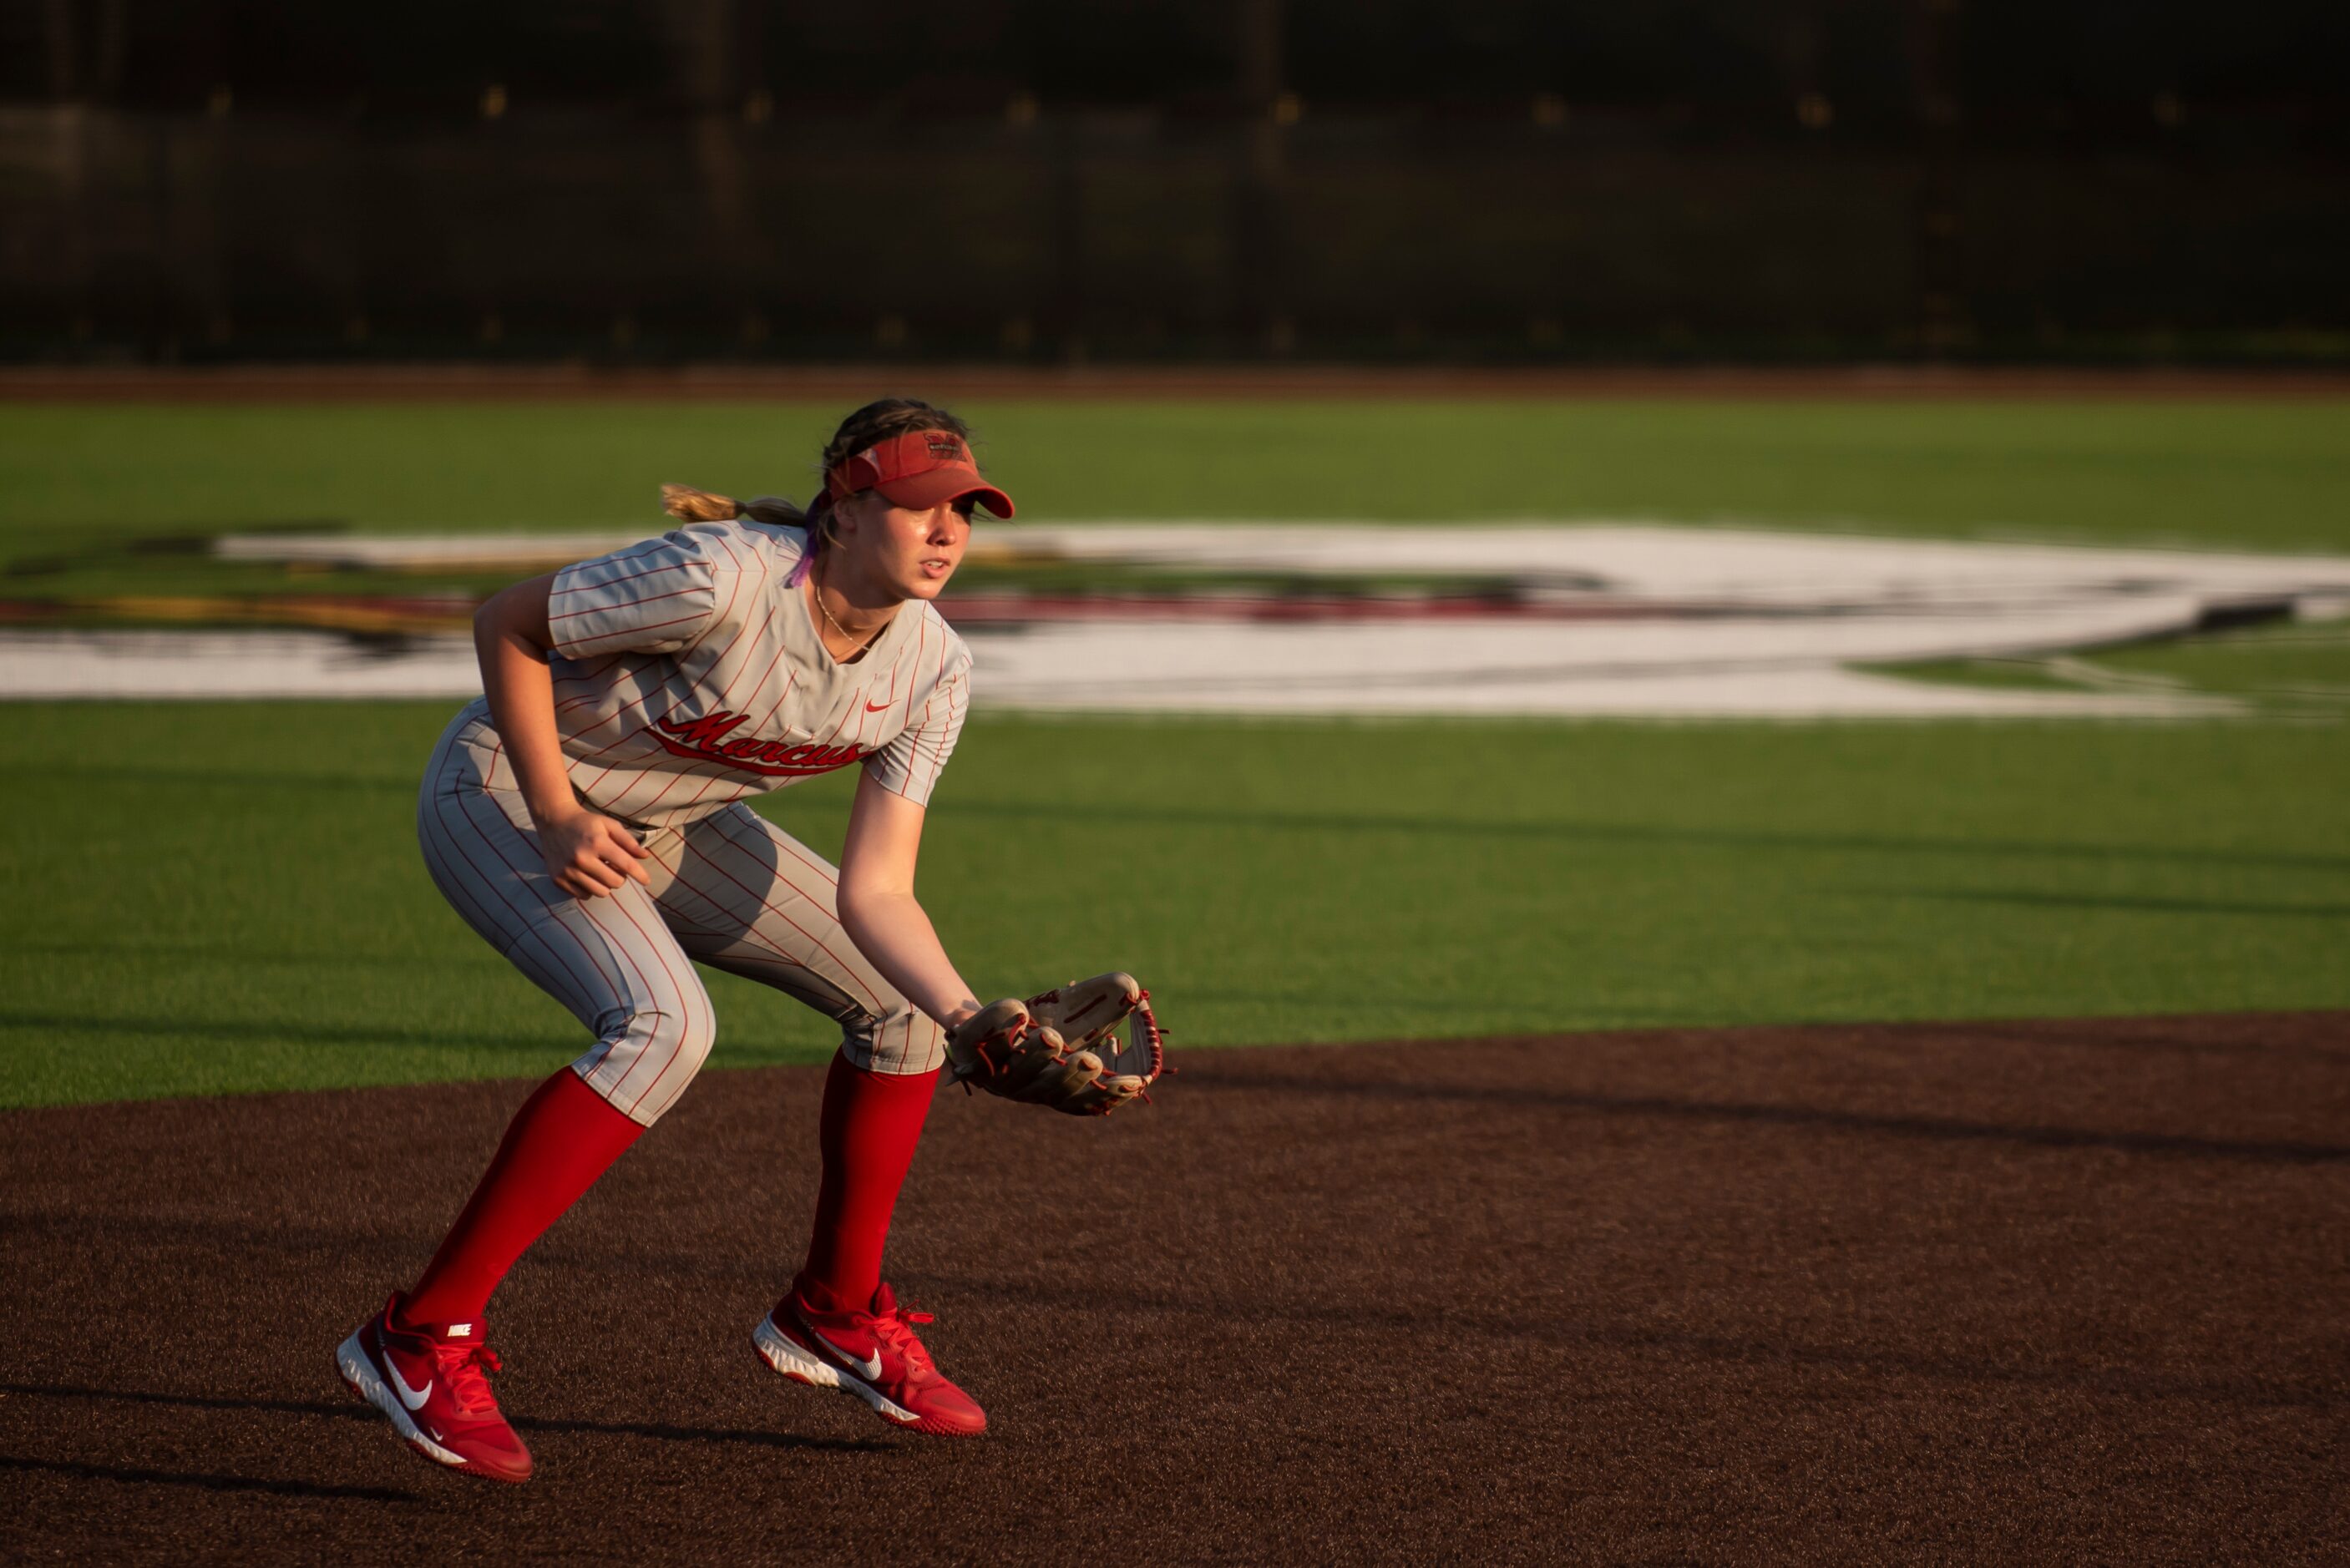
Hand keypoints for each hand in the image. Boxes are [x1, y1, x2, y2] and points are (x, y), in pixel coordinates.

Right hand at [534, 803, 652, 898]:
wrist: (554, 821)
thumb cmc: (586, 823)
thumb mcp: (609, 825)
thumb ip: (628, 841)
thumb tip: (645, 856)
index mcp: (597, 842)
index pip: (626, 865)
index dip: (640, 874)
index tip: (647, 881)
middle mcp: (582, 858)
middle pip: (615, 882)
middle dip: (620, 877)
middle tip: (615, 868)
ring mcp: (568, 870)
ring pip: (600, 892)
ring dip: (606, 885)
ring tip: (601, 872)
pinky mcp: (558, 879)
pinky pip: (583, 895)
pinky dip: (590, 889)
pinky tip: (588, 876)